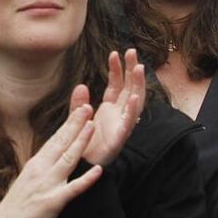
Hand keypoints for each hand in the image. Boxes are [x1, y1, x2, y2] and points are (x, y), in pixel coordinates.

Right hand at [0, 104, 101, 217]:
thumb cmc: (17, 204)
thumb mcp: (28, 177)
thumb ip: (42, 166)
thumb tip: (53, 155)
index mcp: (36, 163)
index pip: (55, 139)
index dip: (68, 124)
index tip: (78, 109)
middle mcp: (42, 169)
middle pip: (61, 143)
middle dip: (75, 125)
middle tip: (87, 107)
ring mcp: (48, 184)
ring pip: (68, 159)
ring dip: (80, 142)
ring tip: (91, 126)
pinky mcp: (53, 201)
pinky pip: (73, 189)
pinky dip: (86, 179)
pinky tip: (98, 171)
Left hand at [72, 49, 145, 166]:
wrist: (81, 166)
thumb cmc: (83, 142)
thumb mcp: (78, 118)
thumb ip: (78, 103)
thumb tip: (81, 86)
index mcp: (110, 109)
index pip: (117, 85)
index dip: (117, 69)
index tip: (115, 53)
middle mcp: (118, 115)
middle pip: (129, 88)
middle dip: (132, 70)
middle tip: (132, 52)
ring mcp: (120, 126)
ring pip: (134, 102)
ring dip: (138, 85)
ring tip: (139, 68)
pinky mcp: (119, 139)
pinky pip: (128, 123)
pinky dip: (133, 110)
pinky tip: (136, 98)